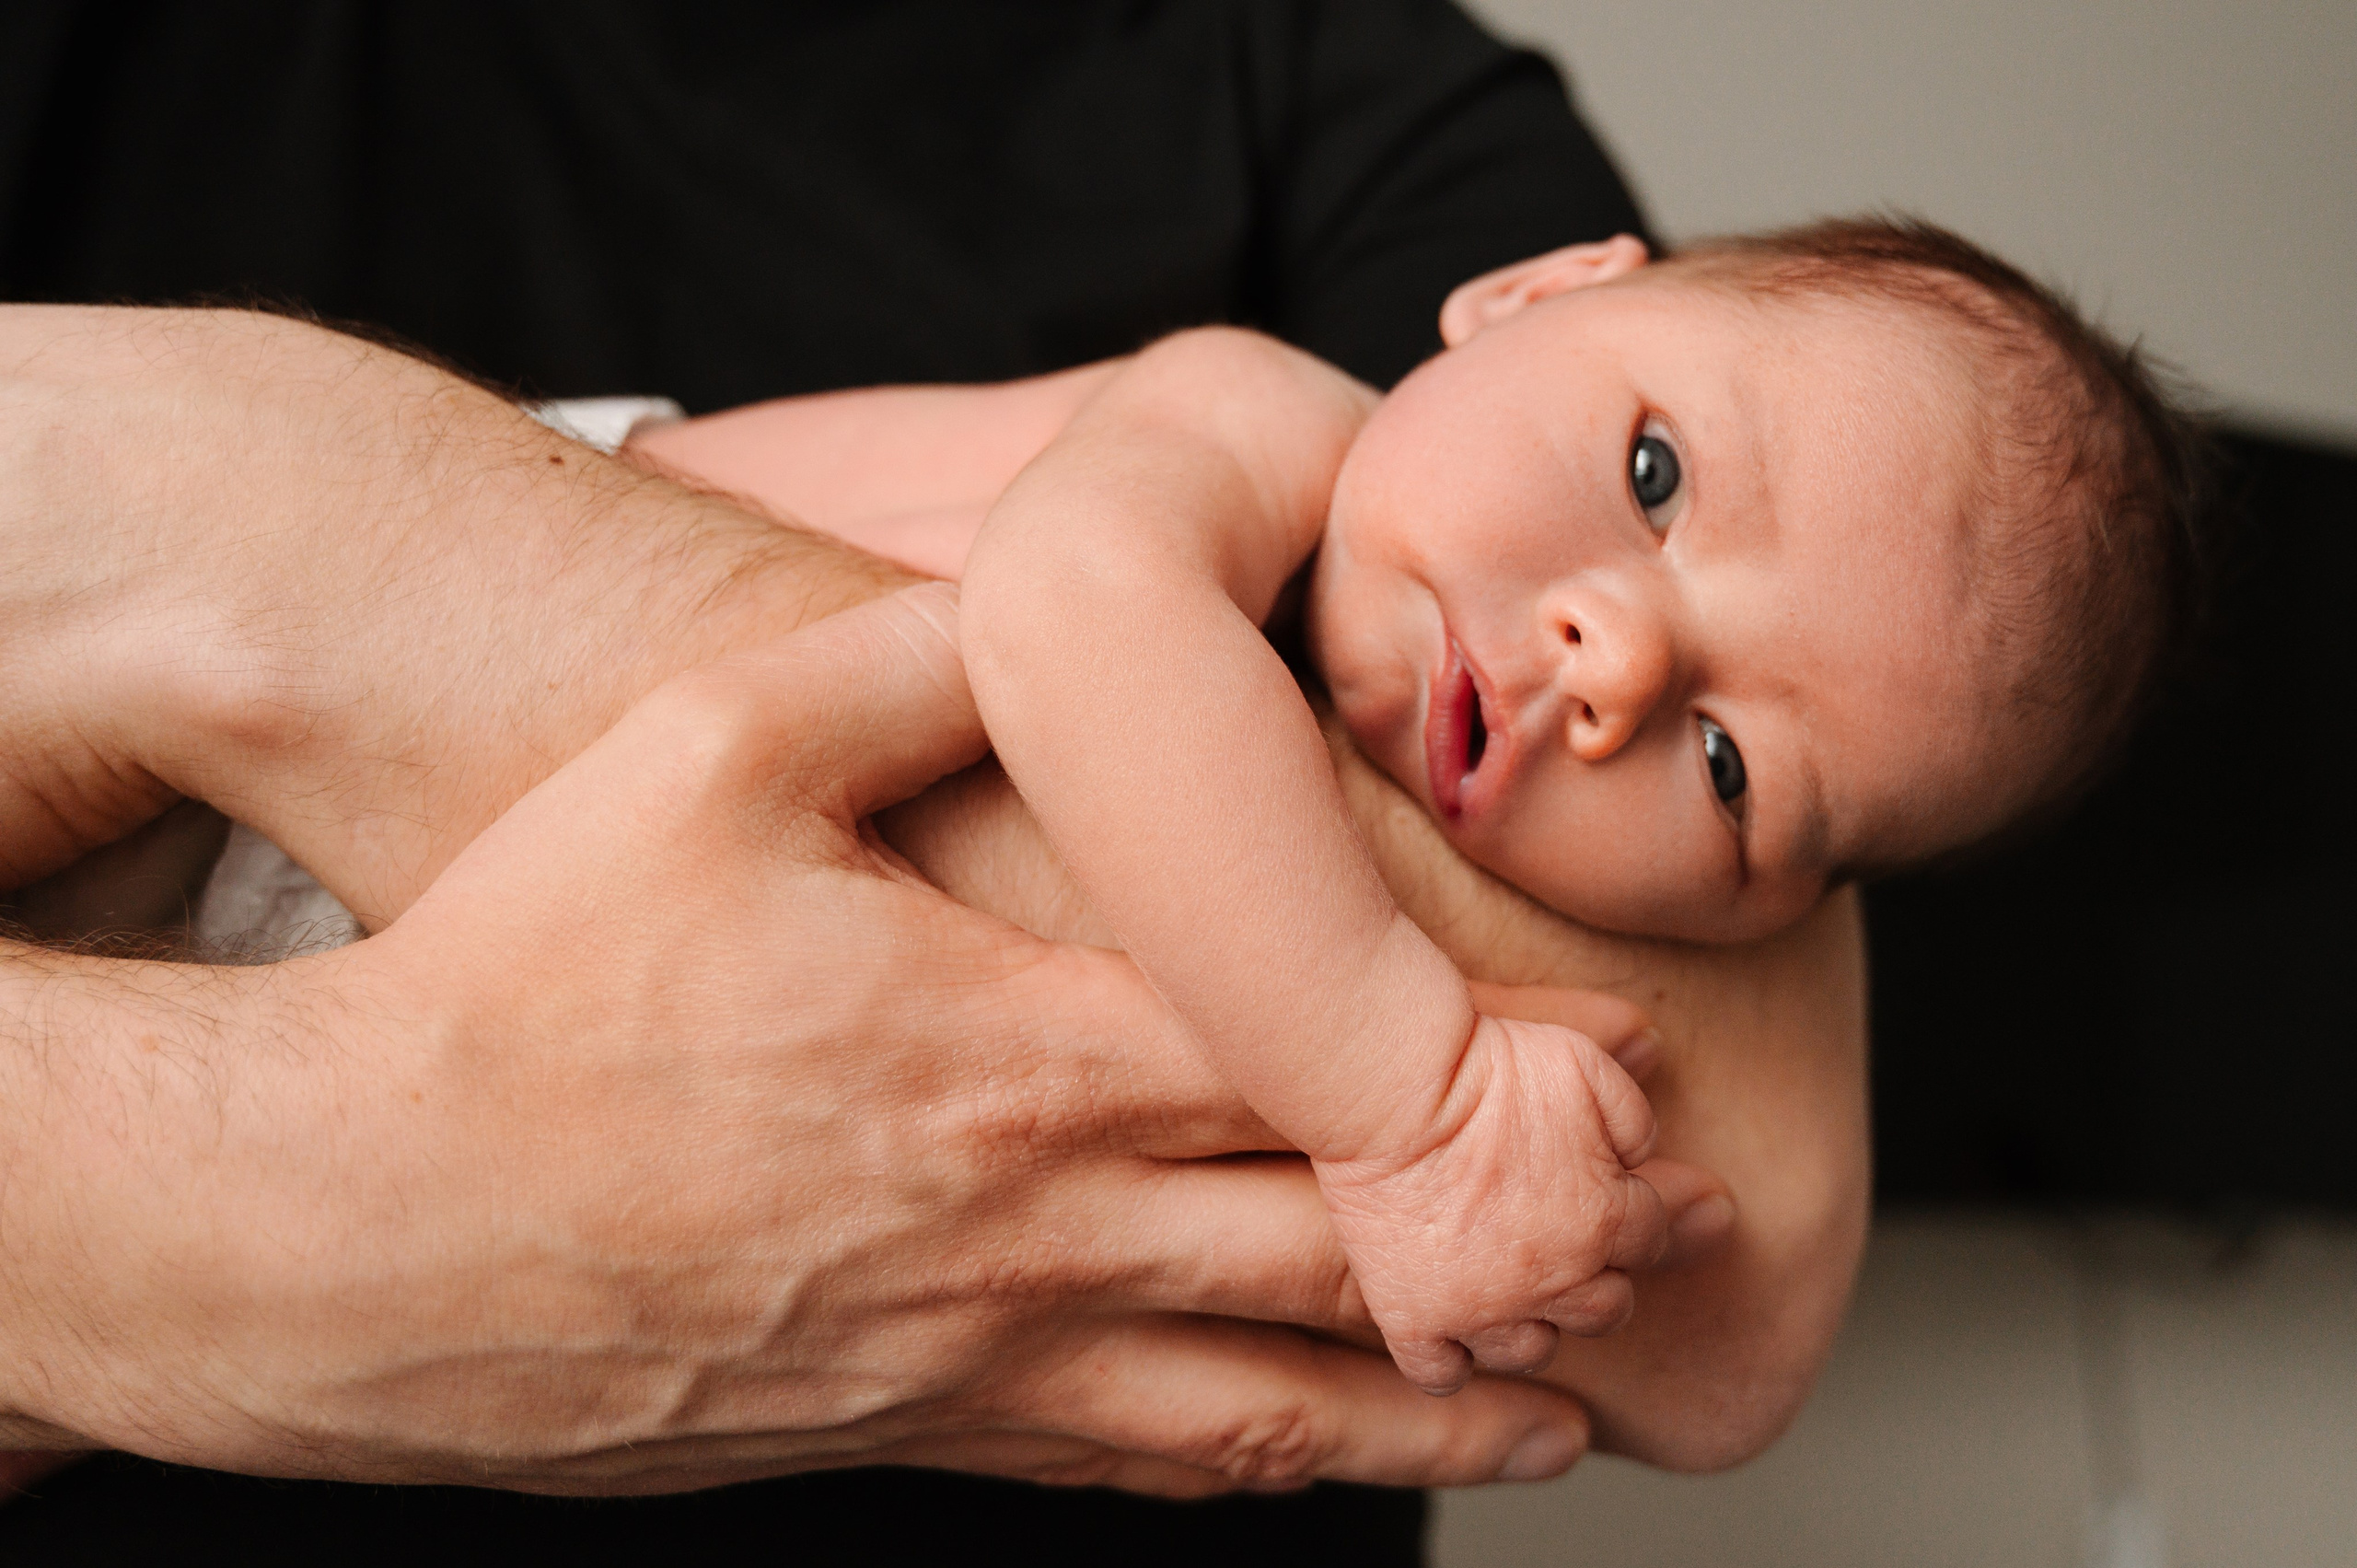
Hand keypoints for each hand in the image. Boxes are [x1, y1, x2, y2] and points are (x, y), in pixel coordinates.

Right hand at [1, 586, 1594, 1498]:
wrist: (352, 1227)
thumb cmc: (519, 975)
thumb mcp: (701, 755)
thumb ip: (897, 665)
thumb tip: (1035, 600)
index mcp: (1009, 1045)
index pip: (1316, 1053)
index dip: (1496, 1060)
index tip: (1629, 1058)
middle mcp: (1026, 1219)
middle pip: (1342, 1240)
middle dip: (1529, 1241)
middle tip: (1680, 1234)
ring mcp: (971, 1351)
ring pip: (1268, 1397)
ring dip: (1438, 1401)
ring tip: (1570, 1406)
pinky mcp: (902, 1434)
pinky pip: (1133, 1471)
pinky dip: (1266, 1472)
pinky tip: (1330, 1467)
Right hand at [1314, 1009, 1681, 1394]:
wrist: (1393, 1092)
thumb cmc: (1488, 1068)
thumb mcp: (1586, 1067)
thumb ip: (1634, 1117)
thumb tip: (1642, 1155)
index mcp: (1603, 1220)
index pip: (1649, 1240)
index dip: (1625, 1213)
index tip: (1592, 1192)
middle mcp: (1553, 1281)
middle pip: (1606, 1309)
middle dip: (1592, 1277)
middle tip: (1556, 1242)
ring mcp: (1481, 1311)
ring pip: (1532, 1350)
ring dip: (1530, 1321)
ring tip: (1506, 1284)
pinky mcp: (1414, 1322)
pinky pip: (1444, 1375)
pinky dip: (1451, 1358)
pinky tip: (1447, 1324)